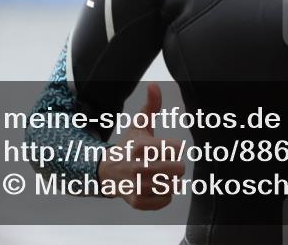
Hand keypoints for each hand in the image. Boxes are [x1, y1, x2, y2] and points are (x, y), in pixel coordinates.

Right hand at [98, 82, 185, 209]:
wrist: (108, 172)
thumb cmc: (129, 146)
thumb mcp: (139, 125)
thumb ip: (150, 106)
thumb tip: (155, 85)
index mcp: (141, 147)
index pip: (178, 148)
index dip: (174, 148)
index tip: (163, 148)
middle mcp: (138, 168)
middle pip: (179, 169)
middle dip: (174, 165)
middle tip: (162, 163)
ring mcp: (137, 187)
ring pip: (174, 185)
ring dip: (169, 180)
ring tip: (156, 175)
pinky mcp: (137, 202)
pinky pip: (166, 200)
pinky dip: (163, 195)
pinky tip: (151, 187)